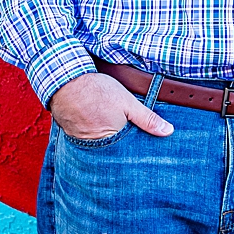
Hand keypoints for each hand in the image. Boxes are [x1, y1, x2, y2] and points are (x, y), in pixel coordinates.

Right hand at [49, 72, 174, 140]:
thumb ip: (148, 119)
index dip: (137, 150)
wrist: (66, 81)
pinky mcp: (71, 134)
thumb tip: (168, 132)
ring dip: (106, 140)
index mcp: (111, 140)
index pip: (128, 152)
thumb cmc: (98, 91)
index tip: (146, 150)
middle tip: (129, 138)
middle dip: (122, 147)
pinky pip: (86, 139)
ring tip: (111, 127)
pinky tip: (97, 124)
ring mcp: (80, 141)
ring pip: (100, 145)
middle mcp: (94, 146)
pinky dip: (93, 134)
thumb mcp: (129, 103)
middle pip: (113, 151)